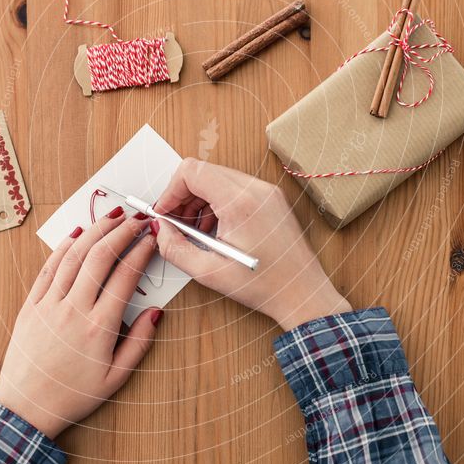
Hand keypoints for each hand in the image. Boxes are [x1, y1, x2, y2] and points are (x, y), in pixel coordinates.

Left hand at [0, 209, 162, 439]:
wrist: (26, 408)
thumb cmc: (73, 396)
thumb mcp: (115, 379)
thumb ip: (139, 343)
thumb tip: (155, 312)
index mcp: (99, 327)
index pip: (126, 276)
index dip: (142, 252)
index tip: (152, 239)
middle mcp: (74, 310)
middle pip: (100, 257)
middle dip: (122, 232)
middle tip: (137, 220)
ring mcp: (49, 305)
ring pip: (74, 256)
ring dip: (95, 232)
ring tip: (113, 218)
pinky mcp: (31, 306)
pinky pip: (48, 268)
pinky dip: (64, 247)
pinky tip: (78, 234)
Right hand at [153, 159, 349, 329]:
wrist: (302, 293)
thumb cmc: (265, 285)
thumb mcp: (209, 273)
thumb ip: (175, 248)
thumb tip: (160, 229)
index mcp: (241, 202)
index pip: (191, 171)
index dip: (170, 191)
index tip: (164, 212)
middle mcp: (256, 189)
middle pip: (203, 171)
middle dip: (182, 195)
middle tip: (175, 224)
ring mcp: (267, 191)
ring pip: (218, 177)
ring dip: (199, 199)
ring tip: (196, 231)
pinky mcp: (272, 197)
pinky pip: (235, 187)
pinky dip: (217, 202)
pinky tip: (215, 229)